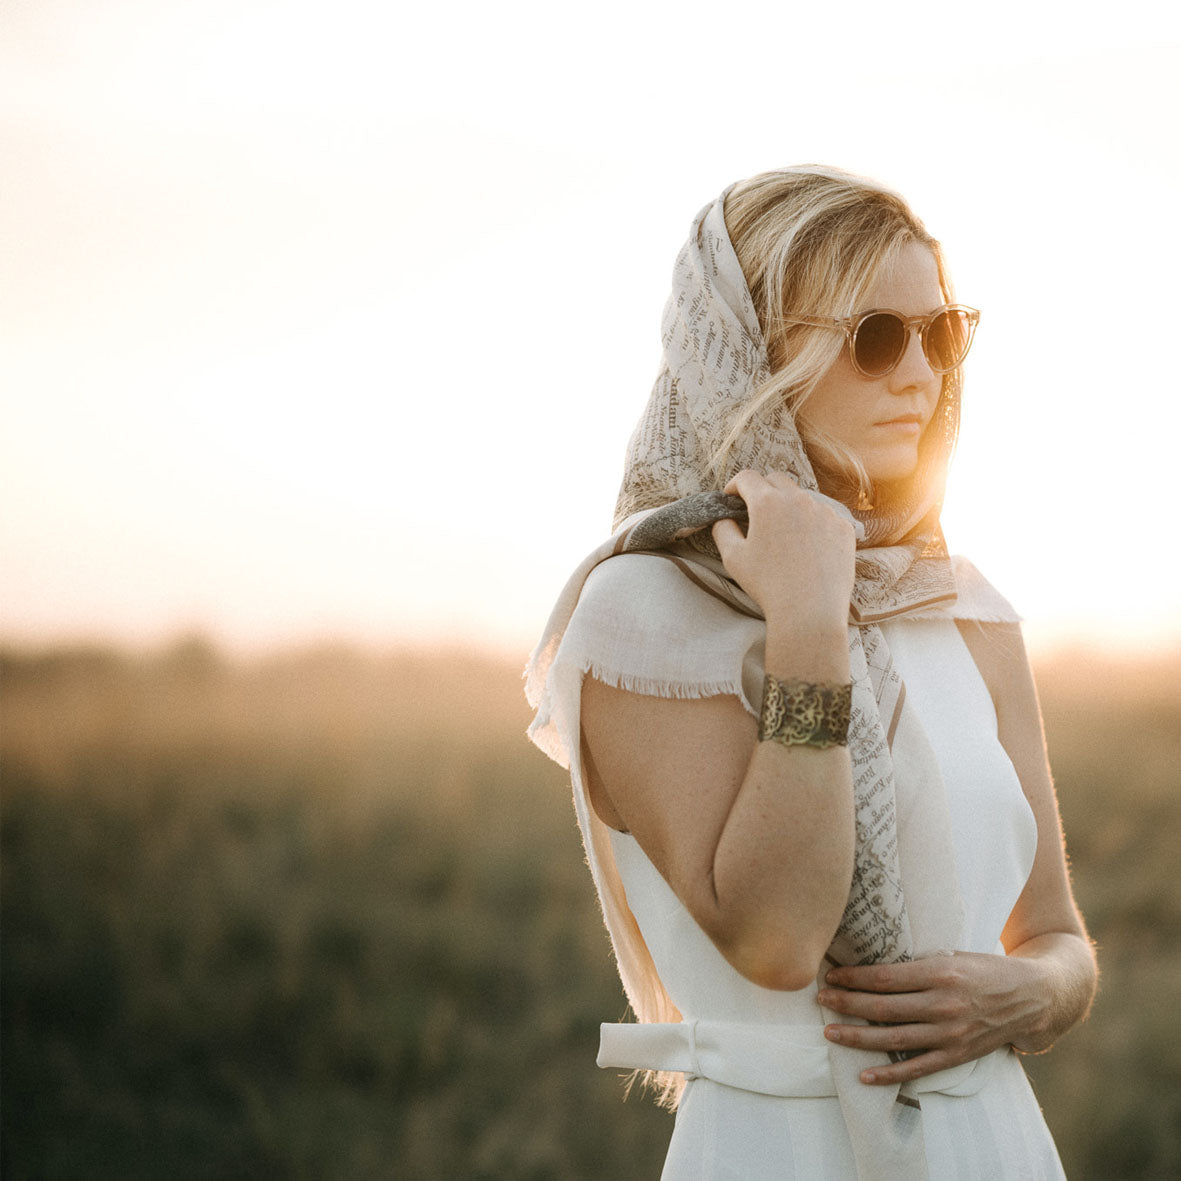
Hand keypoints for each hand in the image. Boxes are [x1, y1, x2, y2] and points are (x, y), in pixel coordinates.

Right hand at [711, 470, 854, 633]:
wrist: (810, 611)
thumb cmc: (768, 585)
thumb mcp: (733, 558)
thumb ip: (722, 530)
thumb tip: (723, 519)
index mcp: (767, 503)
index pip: (747, 477)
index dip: (735, 485)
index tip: (732, 497)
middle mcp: (799, 499)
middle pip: (776, 480)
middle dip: (762, 490)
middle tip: (755, 512)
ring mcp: (825, 511)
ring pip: (803, 497)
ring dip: (789, 506)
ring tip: (783, 533)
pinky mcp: (843, 527)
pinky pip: (825, 515)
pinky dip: (812, 523)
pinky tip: (807, 546)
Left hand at [816, 952, 1050, 1085]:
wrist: (1033, 997)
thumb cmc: (986, 969)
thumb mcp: (952, 955)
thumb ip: (918, 962)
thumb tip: (873, 962)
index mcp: (940, 973)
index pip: (885, 977)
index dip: (853, 977)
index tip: (830, 975)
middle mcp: (943, 1005)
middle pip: (882, 1007)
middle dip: (846, 1004)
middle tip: (820, 1000)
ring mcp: (950, 1034)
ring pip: (893, 1039)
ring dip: (857, 1038)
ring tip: (830, 1033)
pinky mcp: (957, 1055)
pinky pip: (917, 1068)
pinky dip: (889, 1075)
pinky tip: (864, 1076)